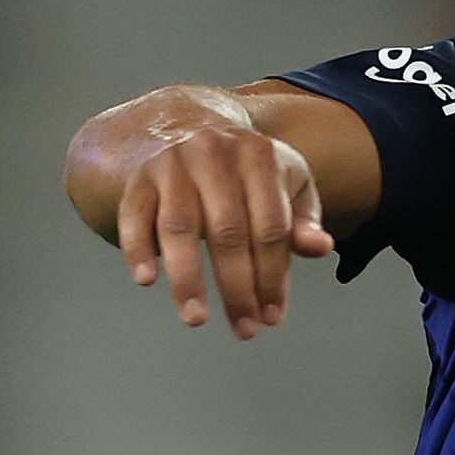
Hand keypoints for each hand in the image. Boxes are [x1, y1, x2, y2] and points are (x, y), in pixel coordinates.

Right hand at [117, 123, 332, 337]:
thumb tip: (321, 247)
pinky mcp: (138, 178)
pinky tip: (146, 280)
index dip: (274, 275)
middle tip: (244, 328)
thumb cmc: (248, 170)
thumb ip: (303, 219)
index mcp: (259, 156)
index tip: (273, 315)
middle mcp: (213, 154)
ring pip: (178, 227)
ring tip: (196, 319)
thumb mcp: (286, 183)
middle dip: (237, 287)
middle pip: (227, 231)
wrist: (186, 126)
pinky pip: (133, 216)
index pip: (271, 226)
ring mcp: (172, 164)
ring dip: (186, 279)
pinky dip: (137, 248)